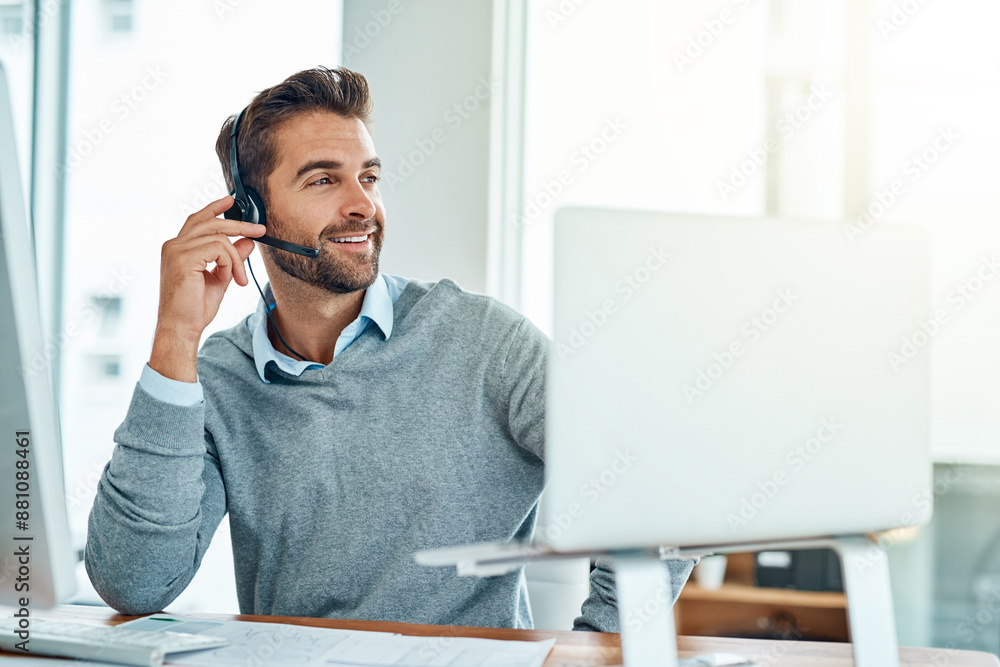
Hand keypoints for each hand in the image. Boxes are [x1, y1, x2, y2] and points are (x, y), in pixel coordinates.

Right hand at [148, 195, 265, 381]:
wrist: (182, 327)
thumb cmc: (195, 307)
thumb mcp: (220, 276)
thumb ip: (232, 257)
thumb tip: (248, 242)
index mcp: (178, 248)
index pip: (197, 220)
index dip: (215, 208)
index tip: (232, 200)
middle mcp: (174, 245)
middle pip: (211, 223)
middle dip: (240, 225)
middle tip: (260, 231)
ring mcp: (176, 250)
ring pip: (219, 237)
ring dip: (236, 258)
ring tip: (238, 278)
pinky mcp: (183, 258)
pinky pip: (219, 248)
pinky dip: (231, 263)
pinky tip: (229, 279)